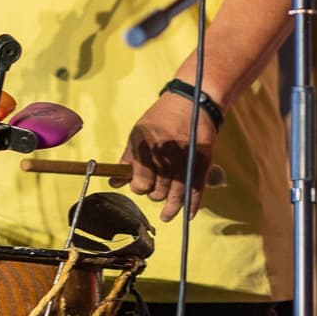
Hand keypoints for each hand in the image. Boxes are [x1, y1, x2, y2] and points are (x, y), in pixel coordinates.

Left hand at [117, 92, 218, 221]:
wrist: (193, 100)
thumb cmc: (162, 117)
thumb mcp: (139, 133)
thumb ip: (127, 159)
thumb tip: (114, 183)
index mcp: (146, 148)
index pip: (140, 184)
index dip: (139, 187)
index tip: (140, 184)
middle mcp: (165, 155)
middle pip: (157, 193)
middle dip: (155, 194)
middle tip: (156, 188)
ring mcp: (185, 160)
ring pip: (175, 196)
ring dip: (170, 207)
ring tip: (166, 214)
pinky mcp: (202, 163)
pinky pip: (196, 191)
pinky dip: (192, 206)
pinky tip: (188, 215)